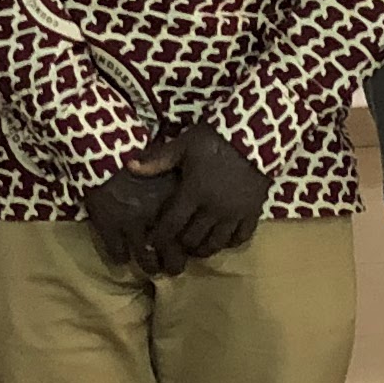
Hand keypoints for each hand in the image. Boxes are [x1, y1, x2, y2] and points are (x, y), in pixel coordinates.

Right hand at [86, 140, 182, 274]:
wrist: (104, 148)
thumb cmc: (140, 150)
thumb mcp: (170, 159)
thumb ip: (183, 182)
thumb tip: (197, 197)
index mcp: (176, 200)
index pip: (190, 234)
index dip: (191, 246)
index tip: (190, 248)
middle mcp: (158, 216)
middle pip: (172, 253)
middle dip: (174, 265)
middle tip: (174, 268)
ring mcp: (132, 223)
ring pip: (146, 258)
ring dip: (149, 265)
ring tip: (151, 268)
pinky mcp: (109, 226)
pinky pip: (117, 253)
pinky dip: (119, 257)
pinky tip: (122, 256)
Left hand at [145, 128, 266, 272]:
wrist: (255, 134)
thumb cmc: (215, 139)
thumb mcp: (184, 145)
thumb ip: (158, 160)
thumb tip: (128, 165)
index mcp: (193, 193)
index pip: (171, 225)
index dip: (160, 237)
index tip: (152, 242)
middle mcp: (213, 209)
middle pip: (192, 239)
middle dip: (180, 244)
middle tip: (174, 242)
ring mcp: (235, 213)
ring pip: (216, 243)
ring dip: (203, 248)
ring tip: (195, 246)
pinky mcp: (253, 211)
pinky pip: (241, 237)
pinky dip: (230, 242)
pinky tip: (222, 239)